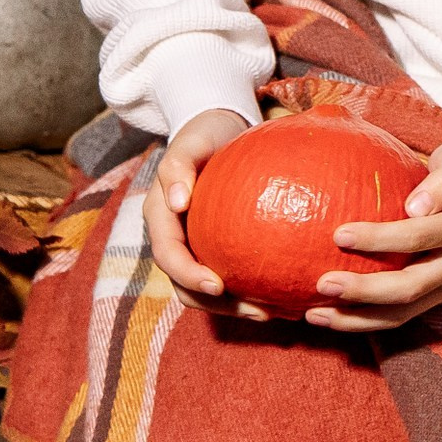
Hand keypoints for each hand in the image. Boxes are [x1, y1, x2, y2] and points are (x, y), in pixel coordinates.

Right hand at [145, 108, 276, 318]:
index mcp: (159, 218)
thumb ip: (178, 167)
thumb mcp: (190, 142)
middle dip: (219, 305)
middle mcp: (173, 238)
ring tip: (273, 312)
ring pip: (207, 291)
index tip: (219, 285)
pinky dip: (249, 290)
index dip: (189, 276)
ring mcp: (193, 245)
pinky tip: (282, 295)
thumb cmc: (204, 134)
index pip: (169, 256)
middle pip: (187, 286)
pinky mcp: (215, 247)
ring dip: (236, 307)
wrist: (217, 129)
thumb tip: (178, 201)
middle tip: (259, 311)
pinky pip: (229, 274)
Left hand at [307, 100, 441, 331]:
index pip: (419, 236)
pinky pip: (399, 316)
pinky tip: (329, 316)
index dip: (379, 239)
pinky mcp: (438, 297)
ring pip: (403, 313)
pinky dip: (364, 321)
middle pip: (410, 286)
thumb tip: (416, 207)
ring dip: (357, 319)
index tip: (338, 234)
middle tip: (322, 283)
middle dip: (364, 290)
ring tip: (315, 314)